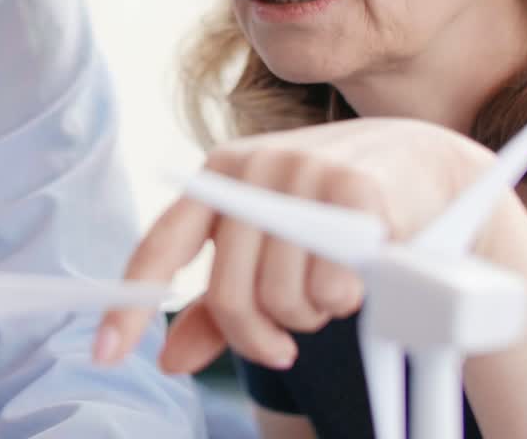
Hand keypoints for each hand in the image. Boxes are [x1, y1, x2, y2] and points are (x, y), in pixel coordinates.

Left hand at [95, 117, 504, 373]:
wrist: (423, 167)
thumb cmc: (334, 213)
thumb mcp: (268, 247)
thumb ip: (218, 304)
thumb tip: (168, 359)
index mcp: (217, 177)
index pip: (161, 244)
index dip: (128, 305)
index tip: (103, 354)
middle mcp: (250, 167)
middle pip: (228, 293)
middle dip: (260, 336)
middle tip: (285, 344)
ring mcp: (300, 172)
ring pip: (281, 296)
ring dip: (309, 318)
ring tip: (331, 294)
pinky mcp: (353, 188)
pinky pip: (331, 283)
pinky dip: (344, 299)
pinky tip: (359, 278)